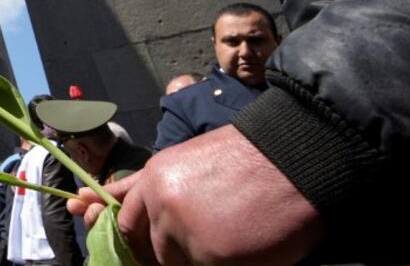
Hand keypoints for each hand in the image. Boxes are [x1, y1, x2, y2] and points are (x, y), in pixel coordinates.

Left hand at [68, 125, 323, 263]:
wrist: (296, 154)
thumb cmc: (252, 156)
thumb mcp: (190, 162)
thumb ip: (155, 188)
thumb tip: (113, 205)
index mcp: (154, 180)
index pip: (127, 225)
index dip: (140, 242)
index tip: (151, 251)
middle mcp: (161, 206)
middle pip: (156, 252)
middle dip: (179, 254)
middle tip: (209, 244)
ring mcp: (185, 233)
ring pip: (182, 264)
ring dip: (205, 258)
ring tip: (235, 239)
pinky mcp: (214, 256)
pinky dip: (230, 265)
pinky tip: (248, 247)